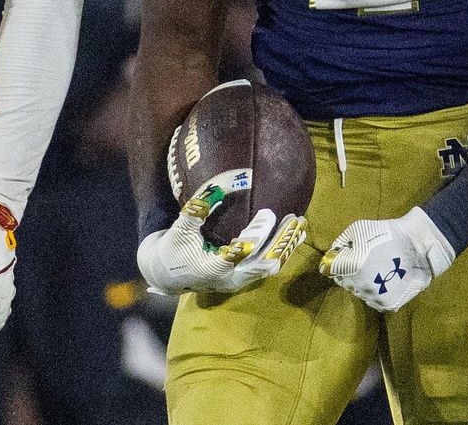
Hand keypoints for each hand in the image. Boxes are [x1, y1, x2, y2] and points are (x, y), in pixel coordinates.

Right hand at [136, 169, 306, 295]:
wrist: (166, 275)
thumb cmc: (171, 250)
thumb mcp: (179, 230)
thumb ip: (196, 212)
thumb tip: (215, 188)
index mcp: (214, 269)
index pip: (241, 252)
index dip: (257, 234)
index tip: (268, 214)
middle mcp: (230, 278)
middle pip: (264, 263)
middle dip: (281, 242)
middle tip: (295, 219)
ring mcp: (238, 280)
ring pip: (269, 265)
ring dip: (285, 246)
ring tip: (300, 226)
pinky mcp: (242, 277)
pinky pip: (267, 265)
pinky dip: (280, 251)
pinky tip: (293, 237)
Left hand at [321, 207, 454, 313]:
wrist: (419, 247)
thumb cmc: (387, 234)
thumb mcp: (358, 229)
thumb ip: (340, 243)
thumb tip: (331, 254)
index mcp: (352, 267)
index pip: (329, 271)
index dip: (334, 262)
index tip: (341, 257)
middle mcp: (362, 286)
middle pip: (344, 282)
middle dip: (349, 272)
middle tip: (363, 261)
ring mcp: (376, 297)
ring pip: (359, 293)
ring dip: (362, 283)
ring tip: (376, 270)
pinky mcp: (388, 305)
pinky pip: (374, 301)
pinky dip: (376, 293)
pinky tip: (384, 281)